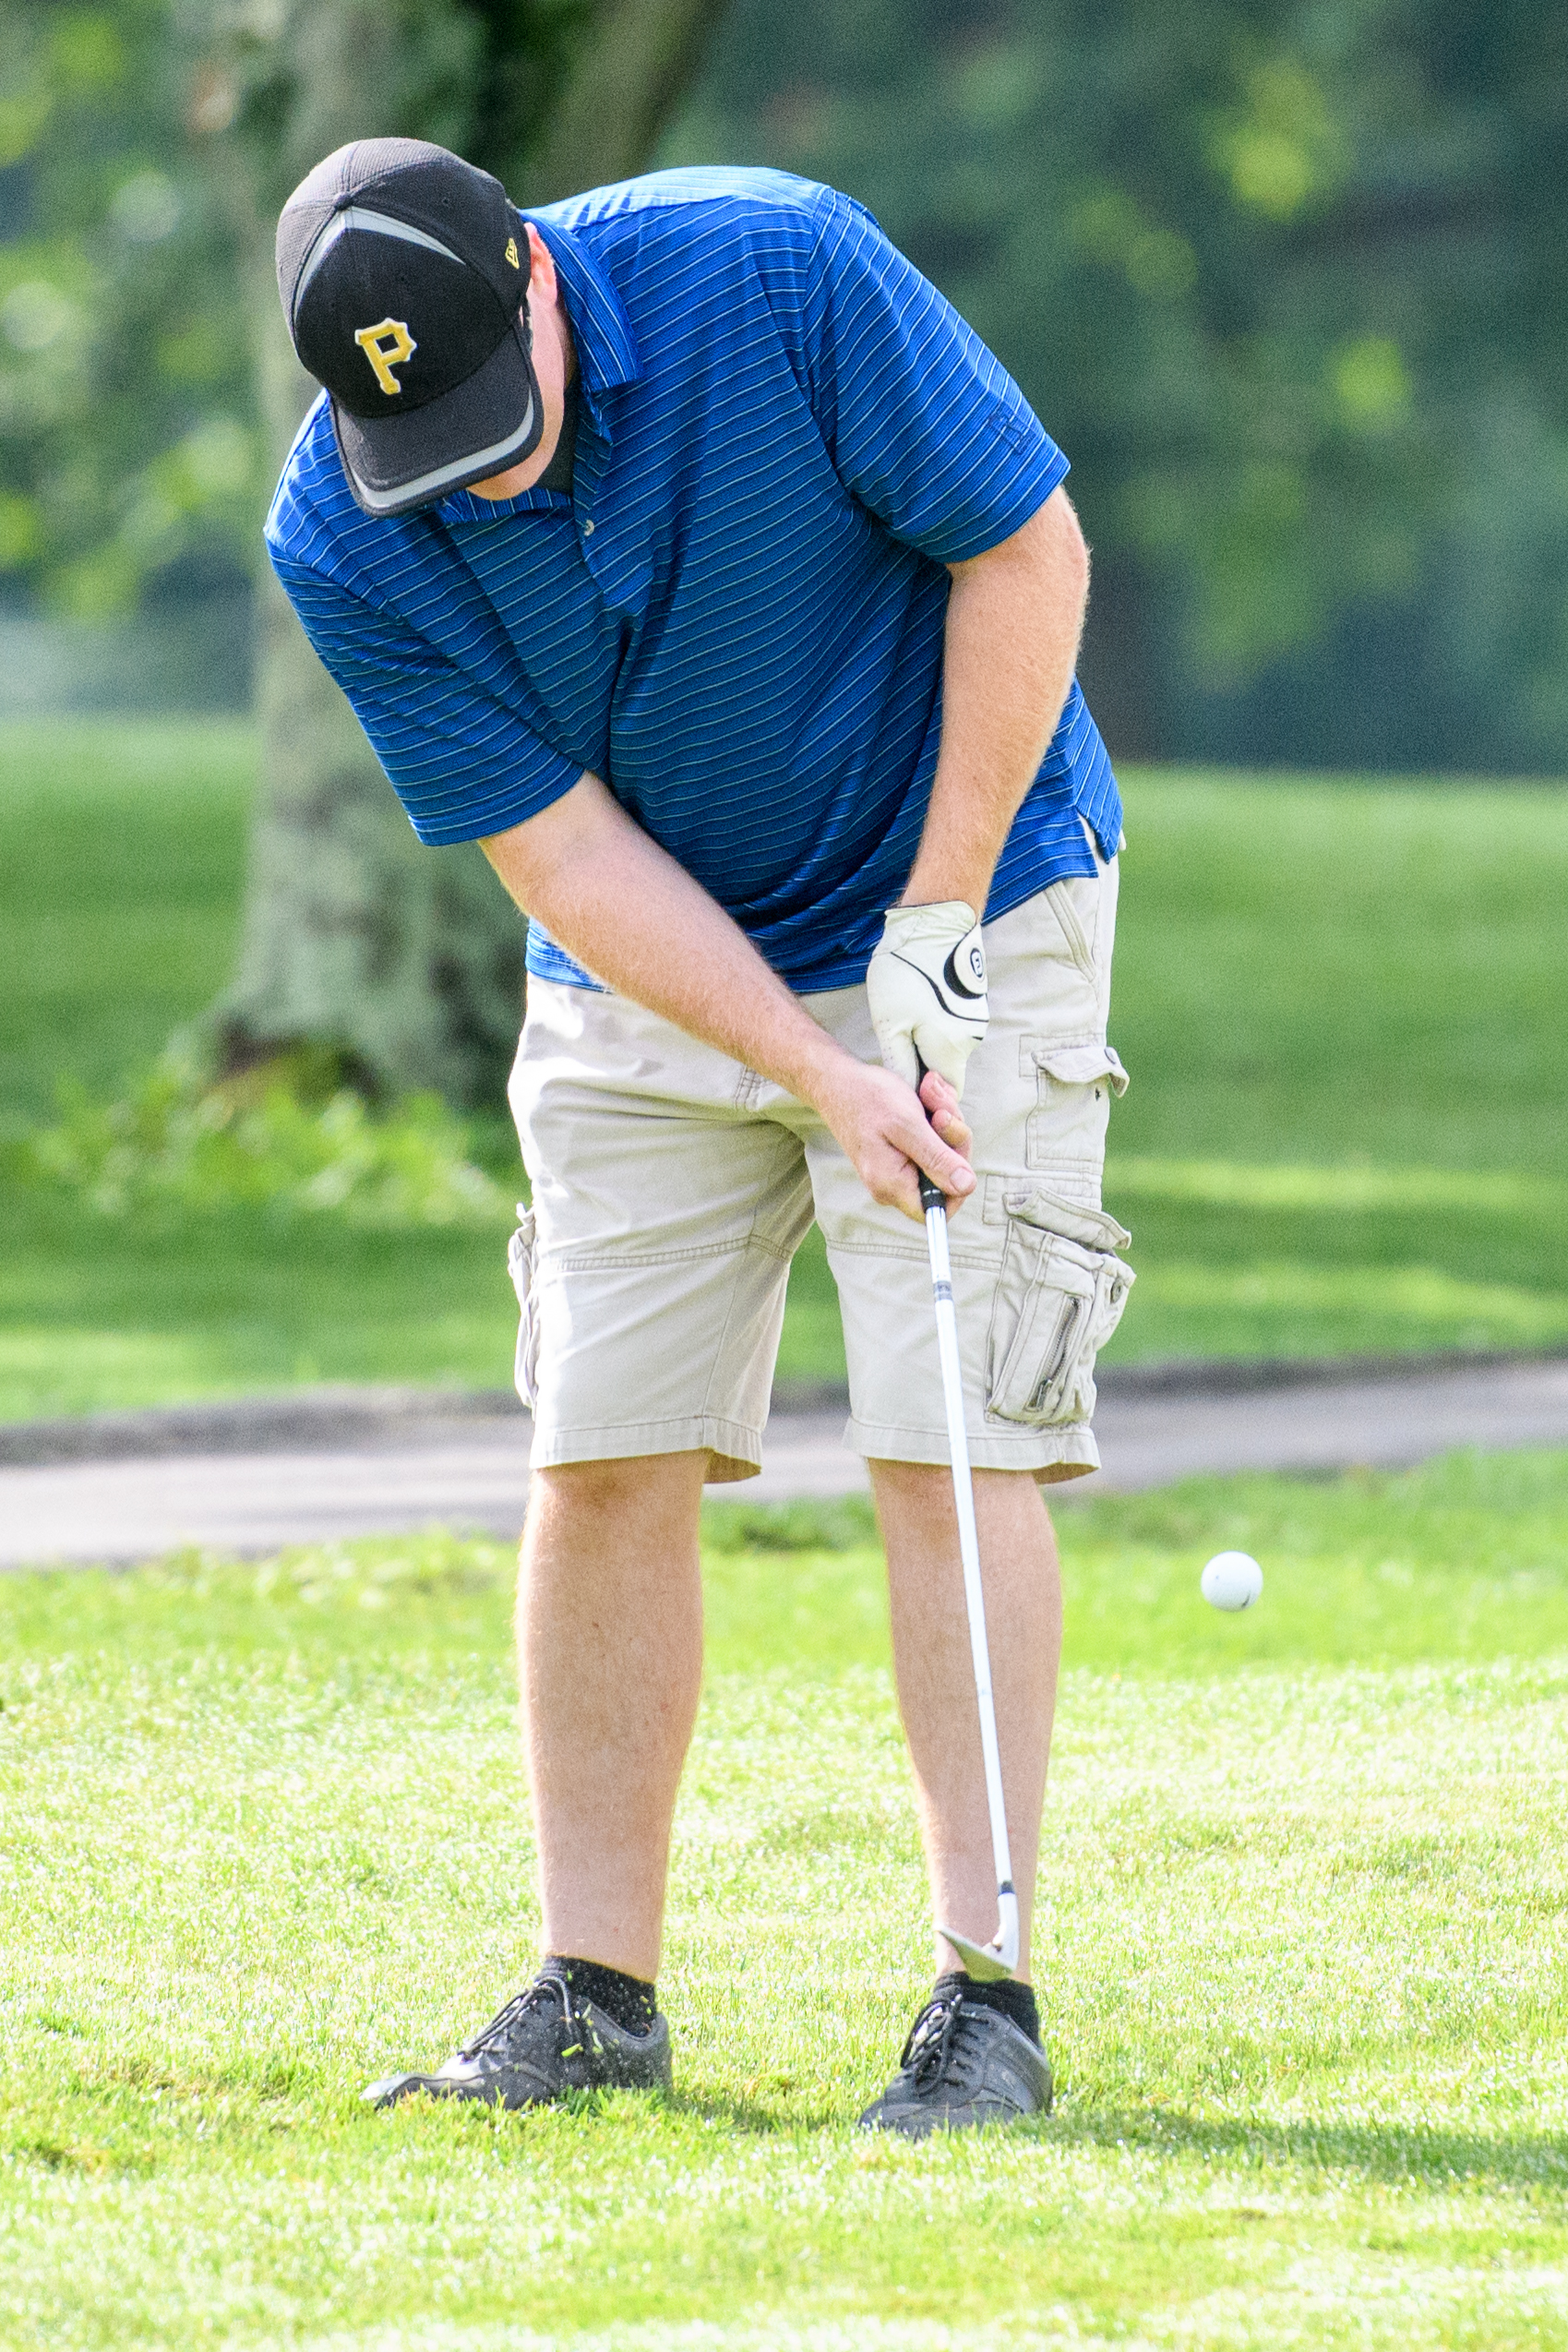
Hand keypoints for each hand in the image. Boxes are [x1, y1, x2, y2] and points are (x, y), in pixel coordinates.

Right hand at [813, 1055, 974, 1223]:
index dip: (958, 1186)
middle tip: (941, 1108)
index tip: (957, 1147)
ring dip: (946, 1118)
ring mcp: (898, 1168)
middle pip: (945, 1177)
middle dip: (953, 1137)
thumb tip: (966, 1187)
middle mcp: (894, 1183)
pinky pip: (932, 1141)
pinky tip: (927, 1092)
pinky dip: (936, 1114)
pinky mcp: (902, 1152)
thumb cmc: (868, 1099)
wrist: (839, 1080)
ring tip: (929, 1091)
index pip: (937, 1211)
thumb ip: (937, 1159)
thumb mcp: (907, 1125)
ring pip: (943, 1154)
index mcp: (892, 1185)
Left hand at [865, 901, 987, 1095]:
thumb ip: (901, 1061)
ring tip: (901, 1018)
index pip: (946, 1094)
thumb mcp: (891, 1022)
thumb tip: (906, 1092)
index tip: (902, 1087)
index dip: (925, 1098)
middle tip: (895, 1047)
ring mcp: (973, 1018)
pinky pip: (950, 1025)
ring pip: (946, 1046)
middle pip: (946, 1070)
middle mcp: (970, 1039)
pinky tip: (914, 1001)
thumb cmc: (908, 972)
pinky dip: (933, 1023)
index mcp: (951, 1050)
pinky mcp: (970, 1001)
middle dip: (922, 1068)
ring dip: (925, 1042)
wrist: (936, 921)